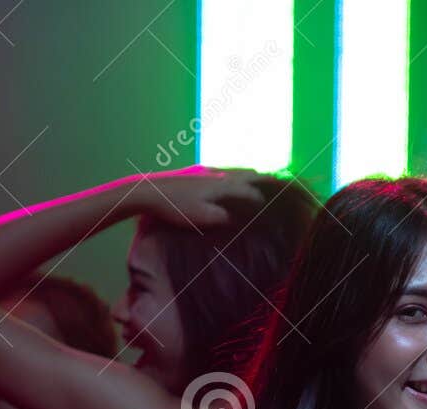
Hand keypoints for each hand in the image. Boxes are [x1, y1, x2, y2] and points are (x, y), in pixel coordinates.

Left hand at [131, 166, 267, 229]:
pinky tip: (229, 177)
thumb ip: (223, 217)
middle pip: (245, 174)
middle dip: (262, 178)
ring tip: (259, 175)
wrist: (149, 192)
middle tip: (277, 181)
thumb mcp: (202, 217)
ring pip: (234, 170)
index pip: (249, 190)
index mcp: (221, 186)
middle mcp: (217, 176)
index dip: (261, 200)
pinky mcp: (197, 174)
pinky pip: (223, 171)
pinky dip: (234, 173)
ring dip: (249, 174)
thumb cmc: (176, 207)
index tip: (270, 208)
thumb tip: (238, 219)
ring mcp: (206, 173)